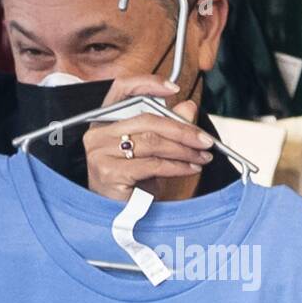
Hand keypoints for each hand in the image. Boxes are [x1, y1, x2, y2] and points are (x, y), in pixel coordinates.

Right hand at [83, 74, 215, 201]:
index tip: (174, 88)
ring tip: (202, 157)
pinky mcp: (109, 172)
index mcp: (103, 123)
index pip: (121, 89)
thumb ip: (169, 127)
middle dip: (182, 129)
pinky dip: (177, 166)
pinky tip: (191, 168)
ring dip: (184, 149)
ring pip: (152, 142)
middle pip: (147, 119)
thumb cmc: (132, 186)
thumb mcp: (153, 153)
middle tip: (204, 140)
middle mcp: (97, 135)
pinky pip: (152, 163)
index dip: (147, 83)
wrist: (119, 219)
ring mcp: (100, 154)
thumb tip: (189, 106)